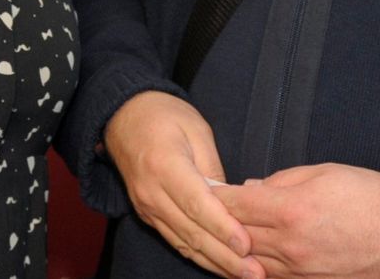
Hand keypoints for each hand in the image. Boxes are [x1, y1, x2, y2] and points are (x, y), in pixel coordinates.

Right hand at [103, 90, 263, 278]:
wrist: (123, 117)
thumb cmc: (164, 116)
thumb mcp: (196, 129)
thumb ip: (213, 167)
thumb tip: (232, 203)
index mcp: (164, 164)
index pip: (196, 203)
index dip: (222, 227)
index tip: (246, 245)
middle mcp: (152, 192)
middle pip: (191, 231)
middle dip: (225, 256)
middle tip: (255, 272)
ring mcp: (147, 207)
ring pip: (184, 243)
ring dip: (215, 263)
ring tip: (244, 275)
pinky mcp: (148, 216)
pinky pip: (176, 241)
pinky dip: (200, 257)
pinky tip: (221, 267)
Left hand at [217, 163, 379, 278]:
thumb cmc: (370, 198)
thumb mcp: (324, 173)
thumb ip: (282, 180)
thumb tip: (252, 188)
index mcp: (292, 210)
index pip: (236, 204)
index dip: (216, 195)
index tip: (205, 188)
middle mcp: (291, 246)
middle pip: (236, 236)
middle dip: (219, 222)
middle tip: (204, 209)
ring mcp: (300, 272)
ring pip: (248, 263)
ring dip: (233, 248)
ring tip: (222, 234)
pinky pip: (272, 278)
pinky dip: (257, 267)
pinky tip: (250, 257)